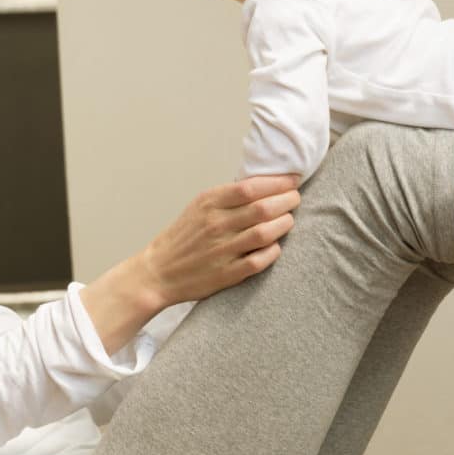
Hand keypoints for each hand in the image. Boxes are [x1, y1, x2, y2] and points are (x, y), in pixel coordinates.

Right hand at [138, 173, 301, 305]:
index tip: (293, 180)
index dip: (278, 182)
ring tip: (289, 220)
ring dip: (284, 224)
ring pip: (265, 232)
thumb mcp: (198, 207)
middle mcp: (216, 224)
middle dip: (287, 201)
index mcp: (209, 203)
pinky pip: (259, 260)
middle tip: (295, 199)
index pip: (251, 187)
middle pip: (263, 208)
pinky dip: (273, 251)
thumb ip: (227, 196)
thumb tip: (264, 185)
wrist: (158, 271)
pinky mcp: (226, 273)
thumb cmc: (183, 237)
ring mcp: (222, 250)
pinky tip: (275, 246)